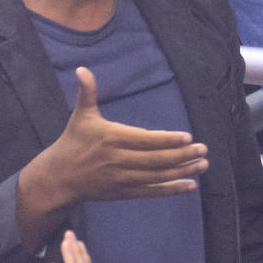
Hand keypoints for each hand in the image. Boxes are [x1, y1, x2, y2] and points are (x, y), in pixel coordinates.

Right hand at [41, 66, 207, 203]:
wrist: (58, 178)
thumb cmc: (73, 142)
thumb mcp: (81, 115)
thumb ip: (87, 92)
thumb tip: (82, 69)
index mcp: (112, 138)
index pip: (145, 140)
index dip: (167, 140)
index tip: (188, 137)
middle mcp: (118, 160)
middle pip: (155, 160)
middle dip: (182, 156)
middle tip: (204, 150)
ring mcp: (121, 179)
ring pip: (156, 177)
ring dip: (182, 172)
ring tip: (203, 165)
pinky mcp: (123, 193)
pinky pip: (151, 192)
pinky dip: (171, 190)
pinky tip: (190, 185)